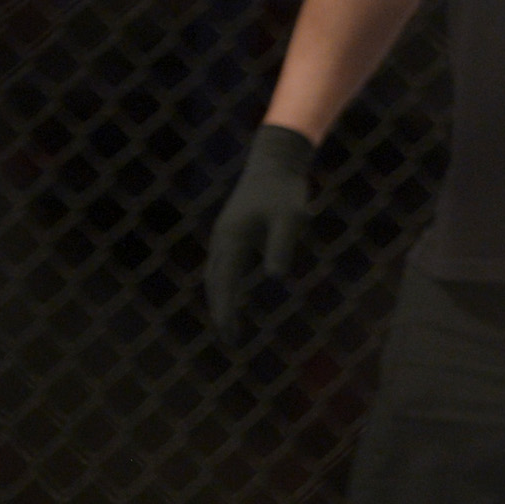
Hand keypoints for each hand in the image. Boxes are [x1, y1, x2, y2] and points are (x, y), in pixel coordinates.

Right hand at [205, 125, 313, 341]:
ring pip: (215, 275)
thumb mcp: (290, 219)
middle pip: (214, 283)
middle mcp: (223, 239)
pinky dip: (223, 285)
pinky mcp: (232, 232)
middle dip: (220, 312)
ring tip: (228, 326)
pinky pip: (223, 265)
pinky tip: (231, 296)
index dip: (225, 312)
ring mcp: (224, 235)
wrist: (276, 163)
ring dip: (219, 300)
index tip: (229, 336)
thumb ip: (282, 246)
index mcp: (233, 239)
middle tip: (230, 340)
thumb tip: (276, 279)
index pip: (224, 284)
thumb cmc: (286, 191)